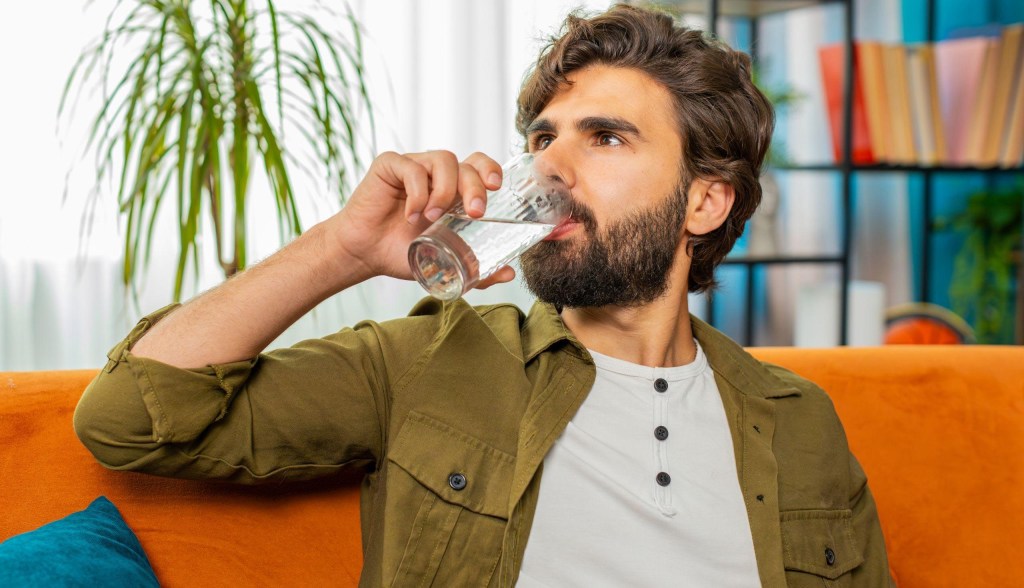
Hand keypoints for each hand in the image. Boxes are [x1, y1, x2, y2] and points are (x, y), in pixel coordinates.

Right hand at [322, 150, 516, 287]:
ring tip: (432, 217)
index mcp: (454, 189)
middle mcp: (436, 173)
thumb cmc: (402, 252)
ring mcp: (414, 166)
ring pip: (443, 160)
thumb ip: (476, 269)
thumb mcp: (444, 264)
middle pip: (467, 163)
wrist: (364, 253)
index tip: (497, 188)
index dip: (491, 170)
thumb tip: (509, 274)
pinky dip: (416, 192)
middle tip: (474, 212)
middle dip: (476, 185)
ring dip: (444, 189)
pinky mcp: (390, 165)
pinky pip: (411, 167)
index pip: (480, 165)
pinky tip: (410, 214)